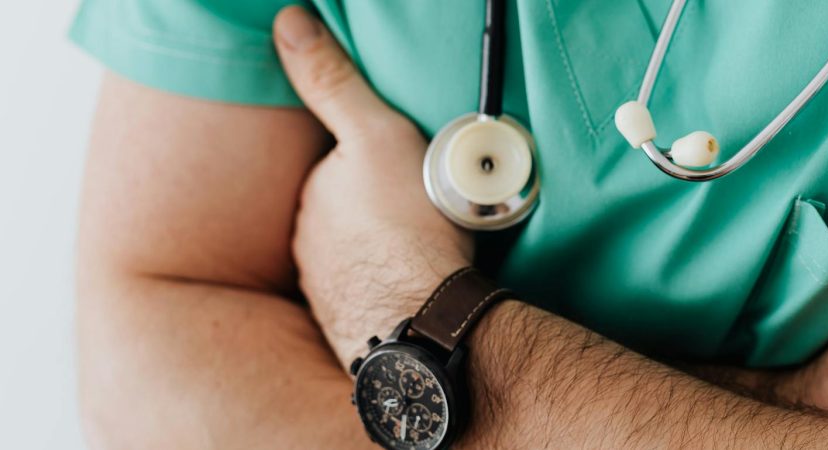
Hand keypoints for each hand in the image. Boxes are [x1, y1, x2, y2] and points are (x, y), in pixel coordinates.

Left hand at [273, 6, 471, 365]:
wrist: (423, 319)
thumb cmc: (407, 225)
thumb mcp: (376, 135)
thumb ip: (332, 81)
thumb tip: (287, 23)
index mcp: (312, 195)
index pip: (335, 170)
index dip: (372, 166)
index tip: (405, 174)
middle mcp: (306, 243)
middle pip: (342, 213)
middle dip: (373, 209)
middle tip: (421, 210)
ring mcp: (325, 287)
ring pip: (353, 255)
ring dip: (379, 250)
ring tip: (423, 250)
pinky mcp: (349, 325)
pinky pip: (368, 294)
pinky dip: (386, 287)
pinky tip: (413, 287)